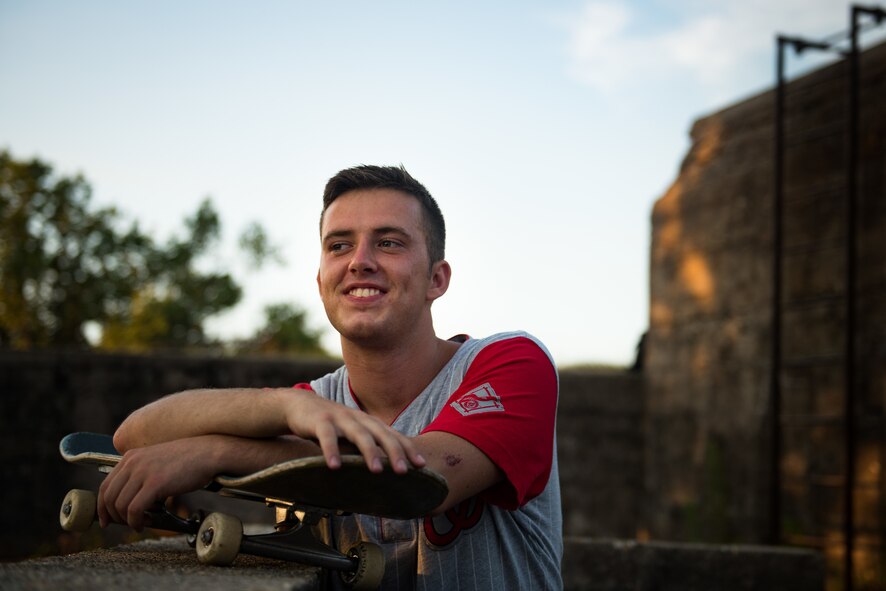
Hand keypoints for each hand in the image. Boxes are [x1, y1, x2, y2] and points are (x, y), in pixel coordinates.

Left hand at [97, 438, 217, 530]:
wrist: (209, 453)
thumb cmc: (188, 460)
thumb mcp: (157, 462)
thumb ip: (141, 474)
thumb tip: (130, 500)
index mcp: (131, 457)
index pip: (105, 486)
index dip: (102, 507)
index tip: (107, 520)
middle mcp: (133, 462)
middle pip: (108, 497)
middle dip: (113, 517)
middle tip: (126, 525)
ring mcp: (143, 472)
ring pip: (120, 505)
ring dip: (127, 521)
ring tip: (141, 524)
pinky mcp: (155, 483)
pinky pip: (134, 509)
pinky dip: (136, 522)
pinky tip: (146, 523)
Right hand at [283, 391, 425, 473]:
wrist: (300, 405)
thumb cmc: (332, 424)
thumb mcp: (353, 432)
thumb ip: (369, 445)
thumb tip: (390, 468)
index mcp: (368, 423)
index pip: (393, 435)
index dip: (408, 448)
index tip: (422, 465)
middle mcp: (358, 419)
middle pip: (381, 434)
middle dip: (394, 452)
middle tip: (404, 471)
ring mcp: (339, 418)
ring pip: (358, 434)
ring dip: (369, 452)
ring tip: (377, 471)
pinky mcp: (319, 421)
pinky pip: (327, 437)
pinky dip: (332, 451)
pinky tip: (335, 467)